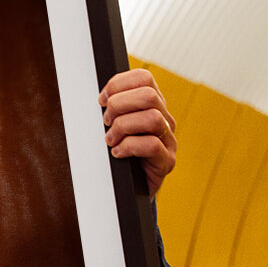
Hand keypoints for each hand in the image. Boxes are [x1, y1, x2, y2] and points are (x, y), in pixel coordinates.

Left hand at [99, 69, 176, 195]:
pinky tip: (117, 153)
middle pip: (149, 95)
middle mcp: (164, 119)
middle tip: (106, 122)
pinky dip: (128, 147)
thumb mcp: (113, 125)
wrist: (128, 188)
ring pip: (152, 118)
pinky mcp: (167, 161)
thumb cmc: (118, 153)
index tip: (101, 100)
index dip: (118, 84)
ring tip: (110, 140)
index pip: (144, 78)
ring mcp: (169, 140)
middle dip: (119, 105)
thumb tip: (99, 97)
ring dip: (123, 127)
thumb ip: (112, 108)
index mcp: (152, 105)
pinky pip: (152, 145)